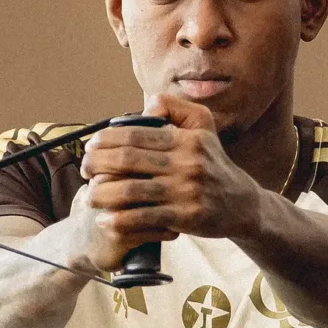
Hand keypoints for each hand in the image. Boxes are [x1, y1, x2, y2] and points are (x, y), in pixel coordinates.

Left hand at [78, 93, 261, 269]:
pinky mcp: (185, 217)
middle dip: (97, 164)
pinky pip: (142, 218)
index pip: (135, 135)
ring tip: (89, 196)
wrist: (243, 204)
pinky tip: (105, 219)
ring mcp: (186, 191)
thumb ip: (174, 108)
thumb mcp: (203, 126)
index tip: (90, 147)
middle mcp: (187, 163)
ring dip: (101, 194)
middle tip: (84, 169)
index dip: (105, 140)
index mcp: (187, 139)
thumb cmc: (213, 164)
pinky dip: (118, 220)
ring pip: (130, 191)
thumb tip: (145, 108)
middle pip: (127, 160)